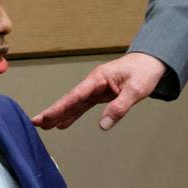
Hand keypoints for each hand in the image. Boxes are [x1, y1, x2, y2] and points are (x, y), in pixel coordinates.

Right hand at [31, 52, 165, 130]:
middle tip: (35, 123)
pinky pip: (83, 105)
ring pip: (74, 103)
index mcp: (98, 78)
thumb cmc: (144, 71)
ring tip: (44, 126)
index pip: (75, 95)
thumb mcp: (136, 89)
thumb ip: (119, 107)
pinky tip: (63, 123)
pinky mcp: (101, 93)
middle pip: (70, 99)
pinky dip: (73, 114)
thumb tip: (103, 125)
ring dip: (60, 114)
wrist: (152, 61)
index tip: (45, 117)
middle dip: (53, 111)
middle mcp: (94, 83)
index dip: (59, 107)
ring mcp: (96, 88)